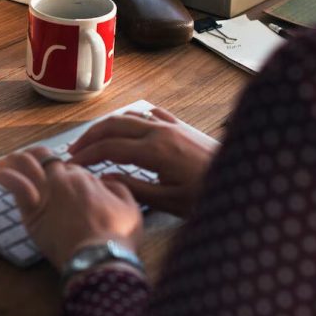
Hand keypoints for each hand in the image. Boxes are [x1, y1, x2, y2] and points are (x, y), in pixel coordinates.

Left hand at [0, 147, 142, 270]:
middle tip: (25, 159)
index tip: (54, 174)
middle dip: (33, 156)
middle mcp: (63, 179)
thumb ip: (119, 187)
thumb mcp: (131, 207)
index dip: (60, 169)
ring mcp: (46, 192)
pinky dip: (5, 176)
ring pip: (26, 165)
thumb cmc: (117, 236)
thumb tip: (107, 180)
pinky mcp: (33, 211)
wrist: (100, 257)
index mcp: (85, 177)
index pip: (66, 165)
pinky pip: (16, 185)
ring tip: (4, 162)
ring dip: (14, 160)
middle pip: (44, 158)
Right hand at [68, 107, 216, 216]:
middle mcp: (159, 131)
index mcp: (154, 150)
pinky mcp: (181, 127)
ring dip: (108, 126)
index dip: (87, 155)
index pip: (109, 148)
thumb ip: (134, 188)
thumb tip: (104, 179)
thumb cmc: (206, 195)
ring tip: (94, 139)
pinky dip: (133, 118)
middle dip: (90, 136)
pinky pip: (150, 114)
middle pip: (114, 124)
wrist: (244, 179)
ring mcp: (171, 126)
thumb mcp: (169, 201)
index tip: (71, 164)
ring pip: (130, 116)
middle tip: (74, 150)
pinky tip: (129, 124)